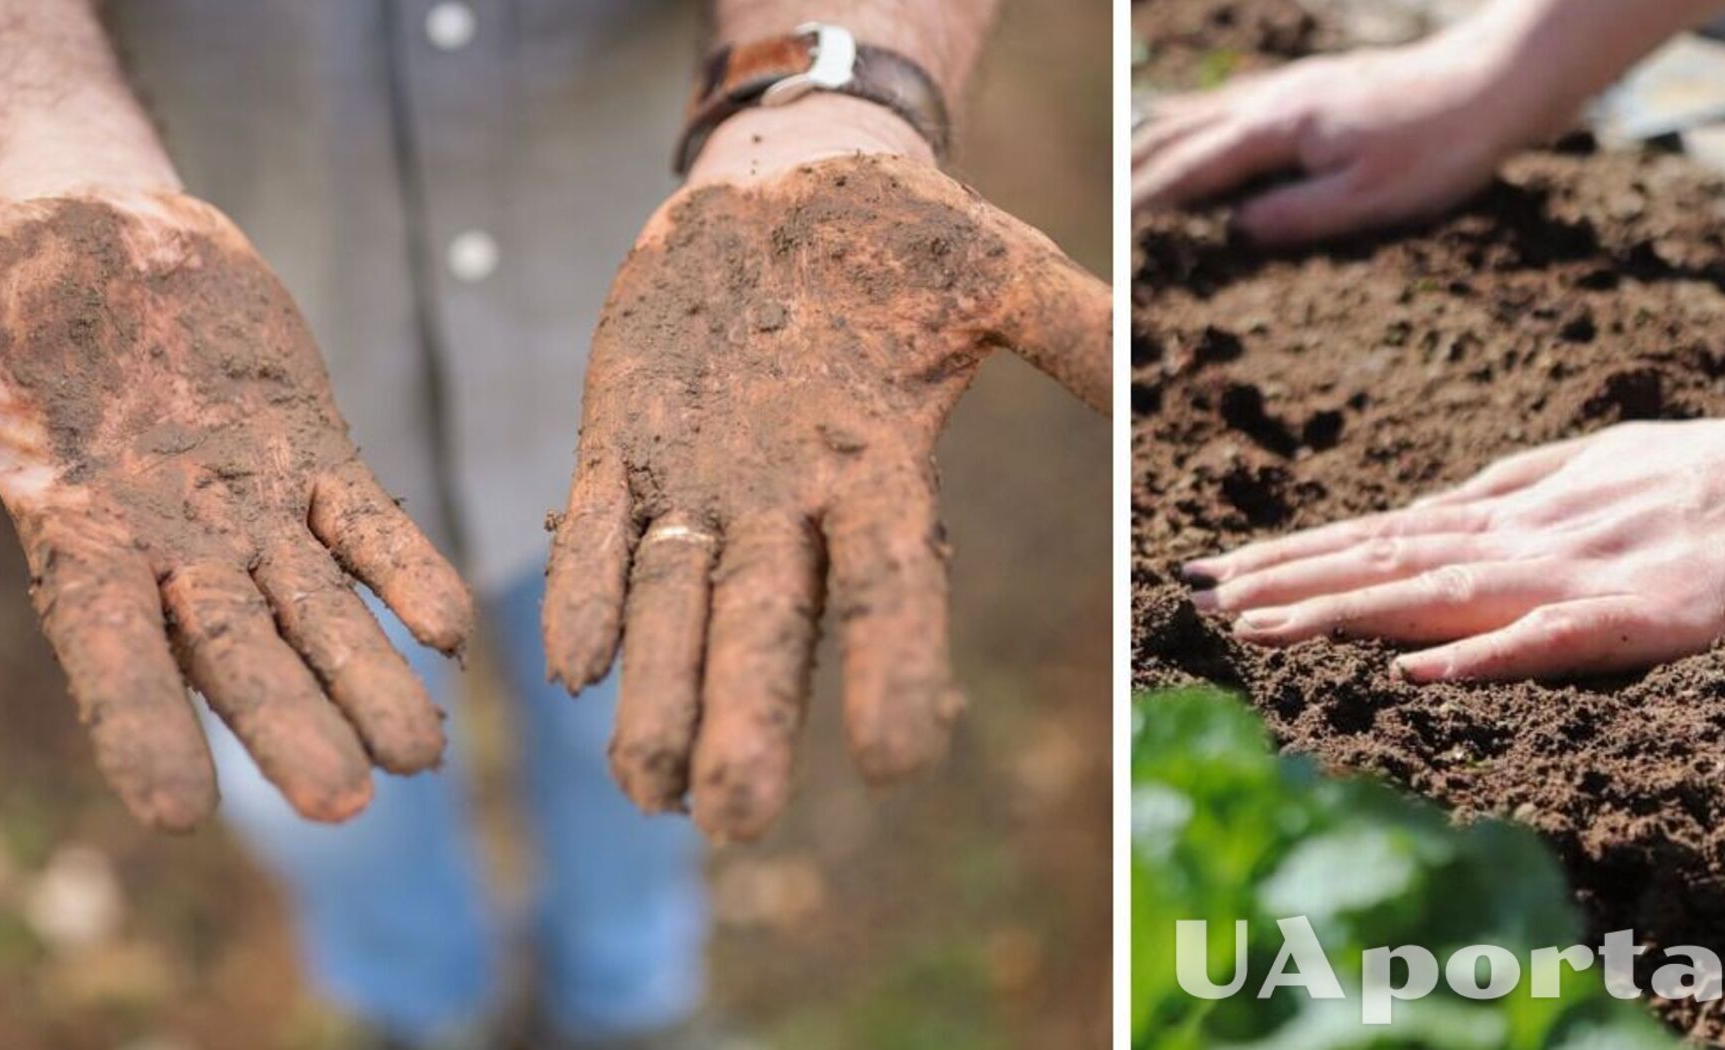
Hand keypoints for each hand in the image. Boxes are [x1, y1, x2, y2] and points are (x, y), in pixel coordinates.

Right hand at [0, 189, 472, 828]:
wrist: (91, 233)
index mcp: (77, 544)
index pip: (109, 658)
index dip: (141, 728)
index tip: (179, 813)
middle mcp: (173, 548)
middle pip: (238, 655)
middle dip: (290, 724)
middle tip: (348, 805)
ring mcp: (249, 508)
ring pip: (317, 609)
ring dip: (369, 673)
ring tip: (423, 752)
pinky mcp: (311, 454)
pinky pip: (366, 522)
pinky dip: (405, 568)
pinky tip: (452, 627)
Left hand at [543, 98, 1111, 840]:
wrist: (787, 182)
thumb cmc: (905, 232)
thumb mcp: (998, 269)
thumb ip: (1072, 332)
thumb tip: (1151, 391)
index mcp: (880, 471)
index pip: (892, 585)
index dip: (893, 667)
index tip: (895, 760)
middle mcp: (789, 501)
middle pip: (769, 624)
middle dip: (749, 717)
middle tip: (732, 819)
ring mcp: (701, 479)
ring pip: (675, 604)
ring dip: (659, 691)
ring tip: (642, 790)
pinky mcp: (624, 442)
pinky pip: (599, 528)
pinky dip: (585, 588)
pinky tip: (573, 663)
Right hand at [1132, 20, 1565, 243]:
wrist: (1496, 80)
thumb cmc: (1440, 147)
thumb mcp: (1370, 201)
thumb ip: (1296, 217)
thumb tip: (1234, 233)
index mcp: (1278, 130)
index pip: (1192, 172)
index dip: (1147, 205)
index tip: (1114, 238)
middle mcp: (1273, 100)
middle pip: (1181, 132)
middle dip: (1136, 170)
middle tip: (1104, 211)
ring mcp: (1292, 86)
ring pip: (1201, 109)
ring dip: (1158, 139)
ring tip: (1126, 166)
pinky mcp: (1314, 84)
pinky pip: (1231, 101)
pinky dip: (1195, 119)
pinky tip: (1200, 131)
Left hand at [1185, 404, 1724, 681]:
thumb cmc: (1702, 476)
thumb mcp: (1587, 472)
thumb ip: (1505, 495)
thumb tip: (1421, 512)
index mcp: (1509, 517)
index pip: (1375, 538)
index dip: (1290, 555)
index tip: (1210, 572)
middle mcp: (1522, 542)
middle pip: (1383, 563)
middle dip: (1285, 580)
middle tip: (1194, 596)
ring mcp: (1577, 576)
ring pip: (1438, 595)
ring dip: (1343, 610)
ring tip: (1258, 627)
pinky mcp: (1643, 616)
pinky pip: (1553, 640)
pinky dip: (1483, 655)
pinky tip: (1414, 673)